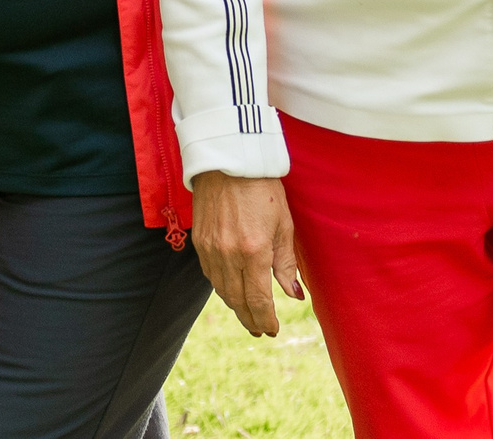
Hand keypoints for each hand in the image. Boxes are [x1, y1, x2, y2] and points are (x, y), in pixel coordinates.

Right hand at [190, 172, 302, 336]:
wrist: (228, 161)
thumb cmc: (263, 189)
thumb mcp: (283, 225)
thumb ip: (286, 264)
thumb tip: (293, 295)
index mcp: (254, 251)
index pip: (258, 300)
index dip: (266, 320)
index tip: (273, 330)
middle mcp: (229, 254)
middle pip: (238, 301)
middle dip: (250, 320)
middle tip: (260, 330)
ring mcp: (210, 248)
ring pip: (221, 290)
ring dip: (235, 307)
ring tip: (248, 316)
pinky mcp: (199, 240)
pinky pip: (209, 274)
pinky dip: (221, 288)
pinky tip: (231, 290)